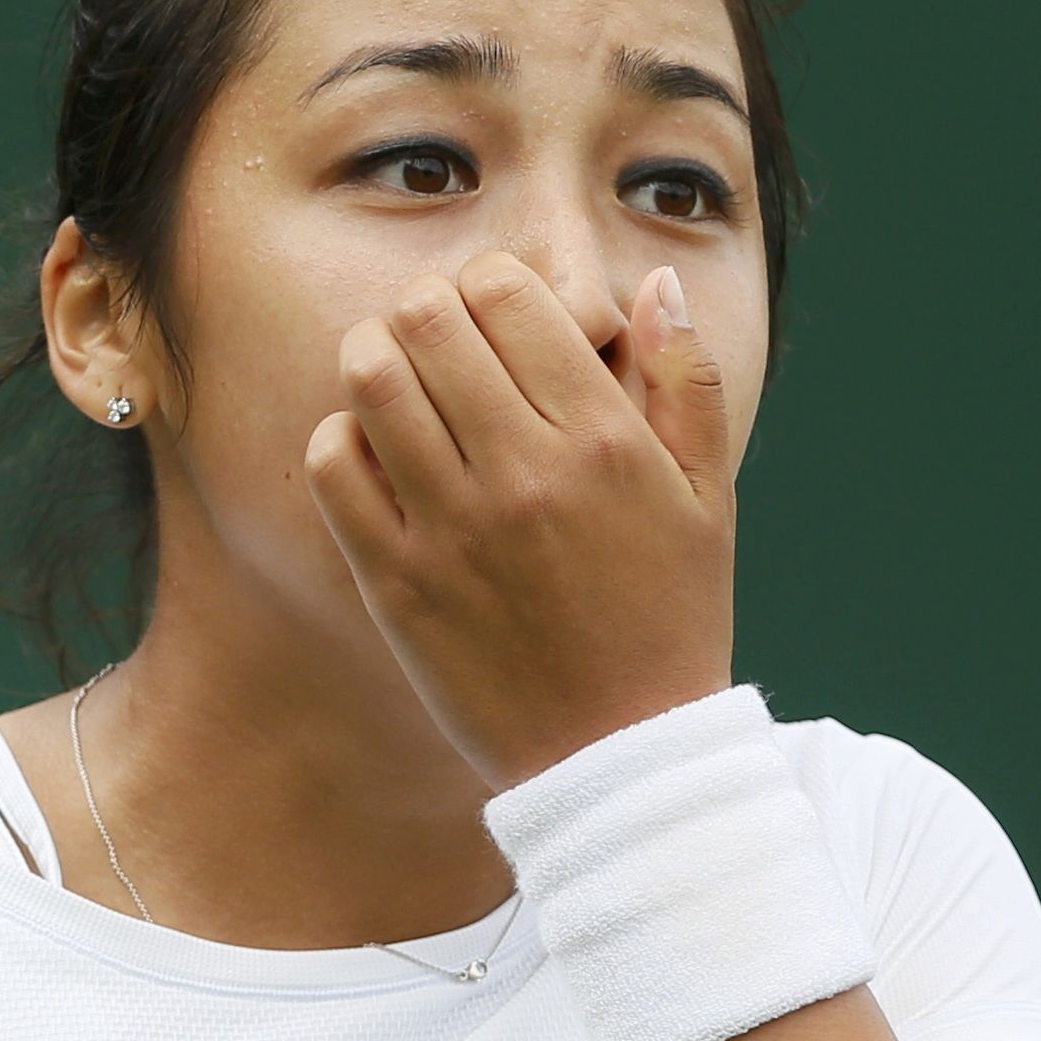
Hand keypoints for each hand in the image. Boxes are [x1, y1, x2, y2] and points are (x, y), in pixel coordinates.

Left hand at [303, 249, 738, 793]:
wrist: (621, 756)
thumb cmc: (669, 617)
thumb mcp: (708, 496)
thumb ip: (687, 380)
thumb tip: (653, 286)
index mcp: (604, 439)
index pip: (506, 293)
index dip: (489, 283)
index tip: (495, 315)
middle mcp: (523, 473)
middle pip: (427, 320)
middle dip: (425, 310)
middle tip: (437, 341)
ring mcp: (452, 528)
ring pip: (370, 380)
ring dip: (373, 359)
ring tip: (396, 382)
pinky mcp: (396, 582)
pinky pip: (333, 467)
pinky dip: (340, 440)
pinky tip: (373, 455)